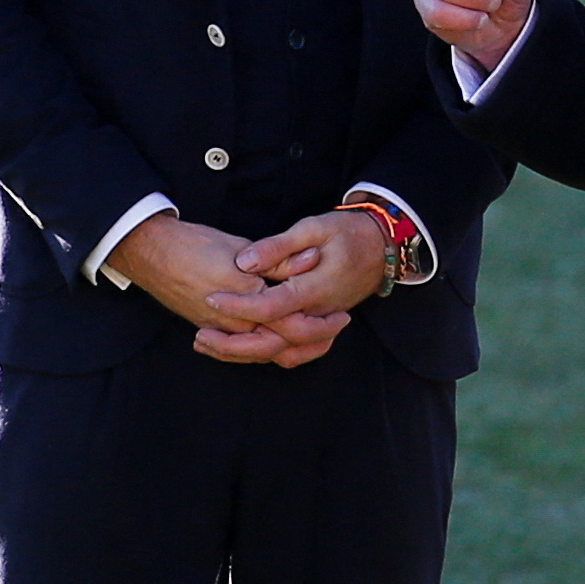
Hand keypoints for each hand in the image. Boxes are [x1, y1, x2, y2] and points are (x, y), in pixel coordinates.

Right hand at [103, 216, 351, 367]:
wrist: (152, 254)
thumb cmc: (195, 246)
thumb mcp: (244, 248)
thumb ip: (280, 260)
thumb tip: (313, 259)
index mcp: (247, 303)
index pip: (294, 327)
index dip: (321, 325)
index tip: (340, 317)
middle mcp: (235, 324)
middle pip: (282, 348)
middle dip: (312, 344)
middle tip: (333, 330)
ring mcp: (221, 330)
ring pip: (262, 354)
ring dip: (291, 350)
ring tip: (314, 340)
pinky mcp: (211, 330)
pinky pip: (242, 352)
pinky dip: (264, 352)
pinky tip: (279, 344)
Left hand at [205, 208, 390, 356]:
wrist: (383, 246)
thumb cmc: (347, 232)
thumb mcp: (313, 228)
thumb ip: (278, 247)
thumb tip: (245, 262)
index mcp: (315, 289)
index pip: (272, 307)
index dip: (239, 305)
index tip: (210, 296)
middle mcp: (320, 313)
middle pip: (276, 343)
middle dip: (235, 343)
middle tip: (201, 334)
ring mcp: (322, 323)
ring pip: (286, 354)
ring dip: (248, 355)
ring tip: (212, 344)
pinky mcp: (321, 325)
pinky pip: (296, 352)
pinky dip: (268, 354)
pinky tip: (241, 344)